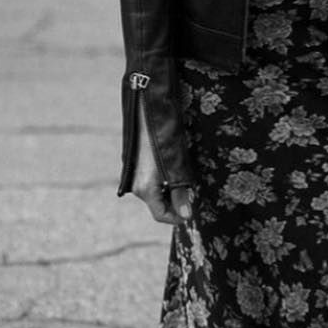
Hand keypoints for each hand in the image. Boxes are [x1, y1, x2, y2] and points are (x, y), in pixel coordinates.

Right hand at [130, 101, 193, 225]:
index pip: (160, 215)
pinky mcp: (136, 164)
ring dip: (171, 189)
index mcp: (144, 189)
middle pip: (158, 204)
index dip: (178, 216)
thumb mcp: (176, 166)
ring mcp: (134, 174)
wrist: (146, 110)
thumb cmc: (162, 137)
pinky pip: (152, 180)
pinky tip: (174, 166)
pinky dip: (164, 179)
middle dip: (176, 201)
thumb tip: (186, 215)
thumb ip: (180, 192)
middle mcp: (135, 185)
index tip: (192, 211)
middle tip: (192, 191)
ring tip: (185, 176)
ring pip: (156, 191)